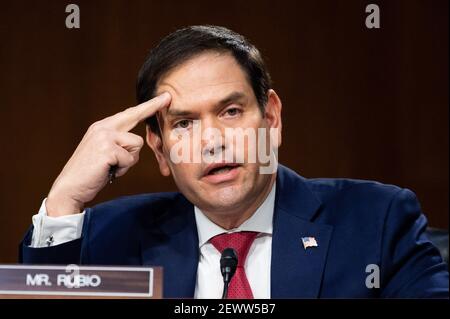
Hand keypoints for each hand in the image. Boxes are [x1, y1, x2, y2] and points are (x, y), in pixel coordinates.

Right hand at [46, 92, 170, 216]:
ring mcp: (104, 136)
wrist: (69, 188)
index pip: (128, 114)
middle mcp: (103, 127)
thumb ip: (118, 144)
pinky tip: (108, 171)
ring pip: (137, 144)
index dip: (147, 106)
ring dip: (129, 160)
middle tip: (167, 97)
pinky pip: (130, 159)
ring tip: (112, 167)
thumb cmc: (90, 174)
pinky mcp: (107, 149)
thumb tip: (138, 143)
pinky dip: (122, 169)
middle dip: (152, 106)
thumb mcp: (105, 153)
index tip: (164, 97)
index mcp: (102, 127)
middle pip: (135, 116)